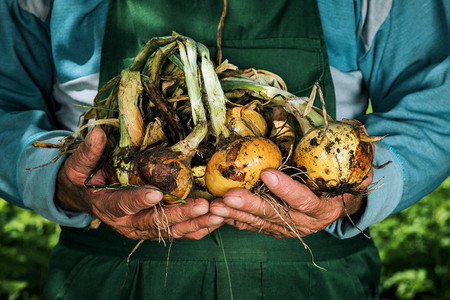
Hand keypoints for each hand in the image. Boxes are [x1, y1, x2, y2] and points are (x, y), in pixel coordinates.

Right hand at [55, 127, 223, 239]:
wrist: (83, 198)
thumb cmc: (81, 179)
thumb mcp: (78, 166)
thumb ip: (88, 153)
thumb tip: (97, 134)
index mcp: (107, 206)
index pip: (123, 204)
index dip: (138, 200)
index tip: (155, 193)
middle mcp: (126, 222)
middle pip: (154, 222)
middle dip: (179, 215)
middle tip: (201, 206)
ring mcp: (141, 228)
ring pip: (170, 230)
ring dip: (194, 223)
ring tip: (218, 215)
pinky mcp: (153, 228)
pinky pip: (176, 231)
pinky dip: (195, 228)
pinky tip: (214, 222)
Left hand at [209, 168, 371, 237]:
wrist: (335, 208)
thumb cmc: (339, 185)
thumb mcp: (350, 177)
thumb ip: (353, 169)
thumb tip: (362, 152)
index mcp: (323, 209)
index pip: (304, 201)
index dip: (286, 189)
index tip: (267, 173)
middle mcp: (304, 223)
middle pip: (275, 215)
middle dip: (251, 205)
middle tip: (229, 196)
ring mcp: (287, 229)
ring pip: (259, 222)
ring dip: (236, 214)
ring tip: (215, 206)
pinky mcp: (274, 229)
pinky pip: (252, 226)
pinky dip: (235, 221)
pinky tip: (218, 215)